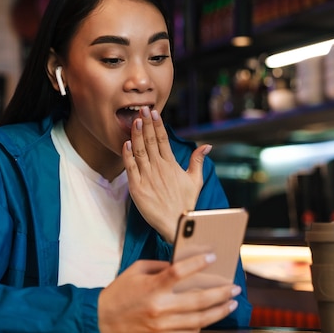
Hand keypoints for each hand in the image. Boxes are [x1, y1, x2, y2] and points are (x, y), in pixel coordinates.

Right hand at [97, 254, 239, 332]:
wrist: (102, 319)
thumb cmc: (119, 292)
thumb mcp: (136, 270)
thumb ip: (160, 267)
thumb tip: (183, 266)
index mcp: (152, 287)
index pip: (179, 272)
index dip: (198, 263)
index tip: (212, 257)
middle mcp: (159, 307)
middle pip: (198, 300)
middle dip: (220, 293)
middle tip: (233, 287)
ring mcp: (162, 326)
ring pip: (199, 320)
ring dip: (218, 311)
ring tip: (230, 303)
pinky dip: (202, 325)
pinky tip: (208, 317)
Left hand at [122, 106, 211, 241]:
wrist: (176, 223)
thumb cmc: (186, 203)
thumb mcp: (196, 180)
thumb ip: (198, 161)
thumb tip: (207, 146)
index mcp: (171, 164)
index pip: (163, 139)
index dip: (158, 125)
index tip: (154, 112)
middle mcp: (159, 167)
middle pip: (151, 141)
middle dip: (146, 124)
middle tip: (142, 109)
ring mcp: (147, 176)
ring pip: (140, 151)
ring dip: (137, 135)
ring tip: (135, 120)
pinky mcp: (137, 187)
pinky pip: (131, 167)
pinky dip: (128, 155)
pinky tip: (126, 143)